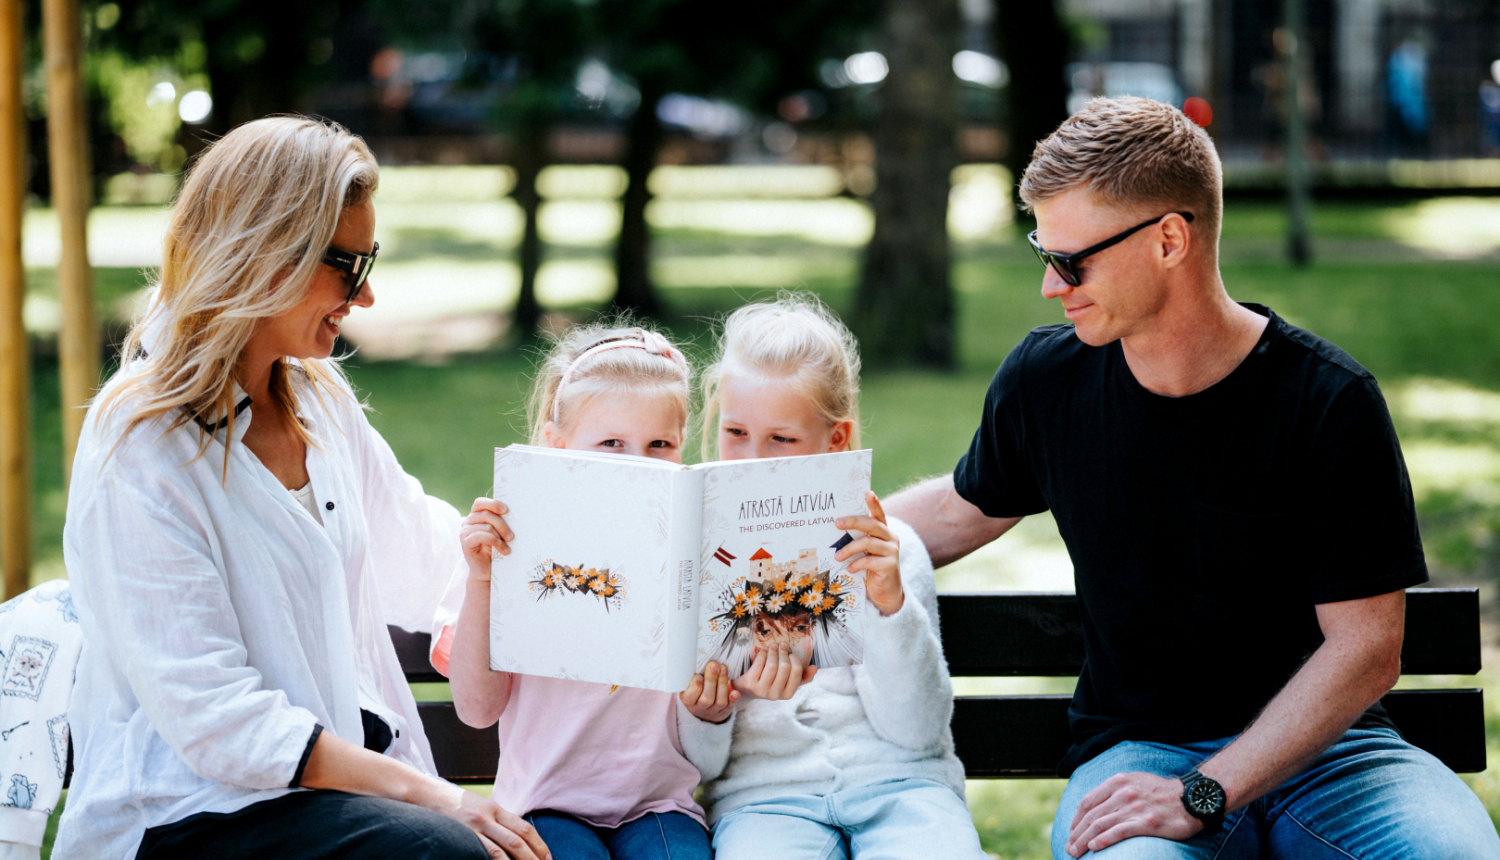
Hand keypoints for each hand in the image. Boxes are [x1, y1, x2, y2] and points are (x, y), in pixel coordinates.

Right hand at [421, 780, 550, 859]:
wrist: (427, 795)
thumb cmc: (456, 805)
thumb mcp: (481, 807)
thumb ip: (498, 820)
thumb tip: (517, 837)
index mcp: (497, 809)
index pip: (525, 828)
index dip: (540, 844)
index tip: (549, 858)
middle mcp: (489, 817)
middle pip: (518, 840)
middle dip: (534, 858)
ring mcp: (475, 827)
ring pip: (502, 850)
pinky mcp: (461, 836)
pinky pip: (482, 853)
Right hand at [461, 498, 513, 581]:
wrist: (486, 571)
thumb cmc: (495, 550)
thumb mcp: (498, 533)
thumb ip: (500, 522)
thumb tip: (514, 512)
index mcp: (475, 516)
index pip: (480, 503)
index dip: (493, 504)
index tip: (506, 510)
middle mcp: (468, 522)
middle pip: (487, 515)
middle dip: (502, 524)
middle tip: (511, 536)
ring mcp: (465, 532)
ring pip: (487, 526)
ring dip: (500, 536)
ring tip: (508, 546)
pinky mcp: (465, 543)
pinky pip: (482, 536)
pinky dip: (495, 542)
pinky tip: (503, 550)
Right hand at [679, 661, 738, 722]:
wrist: (702, 707)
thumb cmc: (694, 688)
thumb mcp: (688, 682)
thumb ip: (691, 673)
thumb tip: (698, 656)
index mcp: (688, 700)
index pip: (689, 697)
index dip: (695, 687)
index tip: (698, 676)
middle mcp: (700, 708)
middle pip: (707, 698)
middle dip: (711, 680)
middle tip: (714, 665)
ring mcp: (713, 711)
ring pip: (719, 702)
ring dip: (723, 684)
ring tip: (723, 668)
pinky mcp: (724, 711)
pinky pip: (730, 707)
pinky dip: (733, 699)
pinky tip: (735, 691)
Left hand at [734, 644, 815, 700]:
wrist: (747, 689)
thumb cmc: (771, 682)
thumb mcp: (787, 681)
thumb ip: (803, 676)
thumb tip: (815, 668)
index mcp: (788, 694)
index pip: (797, 672)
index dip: (794, 659)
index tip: (791, 653)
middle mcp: (775, 695)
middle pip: (785, 667)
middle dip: (784, 653)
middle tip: (782, 645)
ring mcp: (761, 691)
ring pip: (772, 665)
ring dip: (773, 652)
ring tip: (773, 646)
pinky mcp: (750, 684)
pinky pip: (759, 664)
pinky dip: (763, 654)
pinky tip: (764, 650)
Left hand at [836, 491, 902, 614]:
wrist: (884, 592)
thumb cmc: (870, 569)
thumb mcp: (864, 552)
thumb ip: (856, 540)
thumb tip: (833, 530)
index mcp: (883, 532)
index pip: (879, 514)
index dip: (874, 503)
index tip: (868, 493)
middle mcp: (890, 538)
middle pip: (872, 524)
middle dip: (854, 521)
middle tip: (837, 523)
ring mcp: (892, 551)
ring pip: (869, 542)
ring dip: (849, 548)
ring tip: (836, 556)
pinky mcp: (891, 566)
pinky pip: (871, 561)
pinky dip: (857, 564)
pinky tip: (849, 569)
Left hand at [1065, 772, 1201, 856]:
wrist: (1194, 798)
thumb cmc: (1163, 792)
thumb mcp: (1135, 781)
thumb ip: (1115, 790)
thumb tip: (1096, 806)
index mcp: (1118, 781)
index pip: (1087, 802)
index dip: (1076, 819)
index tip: (1072, 832)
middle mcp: (1123, 792)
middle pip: (1091, 816)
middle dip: (1076, 834)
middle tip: (1069, 848)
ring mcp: (1135, 807)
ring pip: (1101, 825)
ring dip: (1084, 840)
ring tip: (1075, 852)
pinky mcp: (1146, 822)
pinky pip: (1119, 832)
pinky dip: (1103, 840)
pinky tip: (1094, 847)